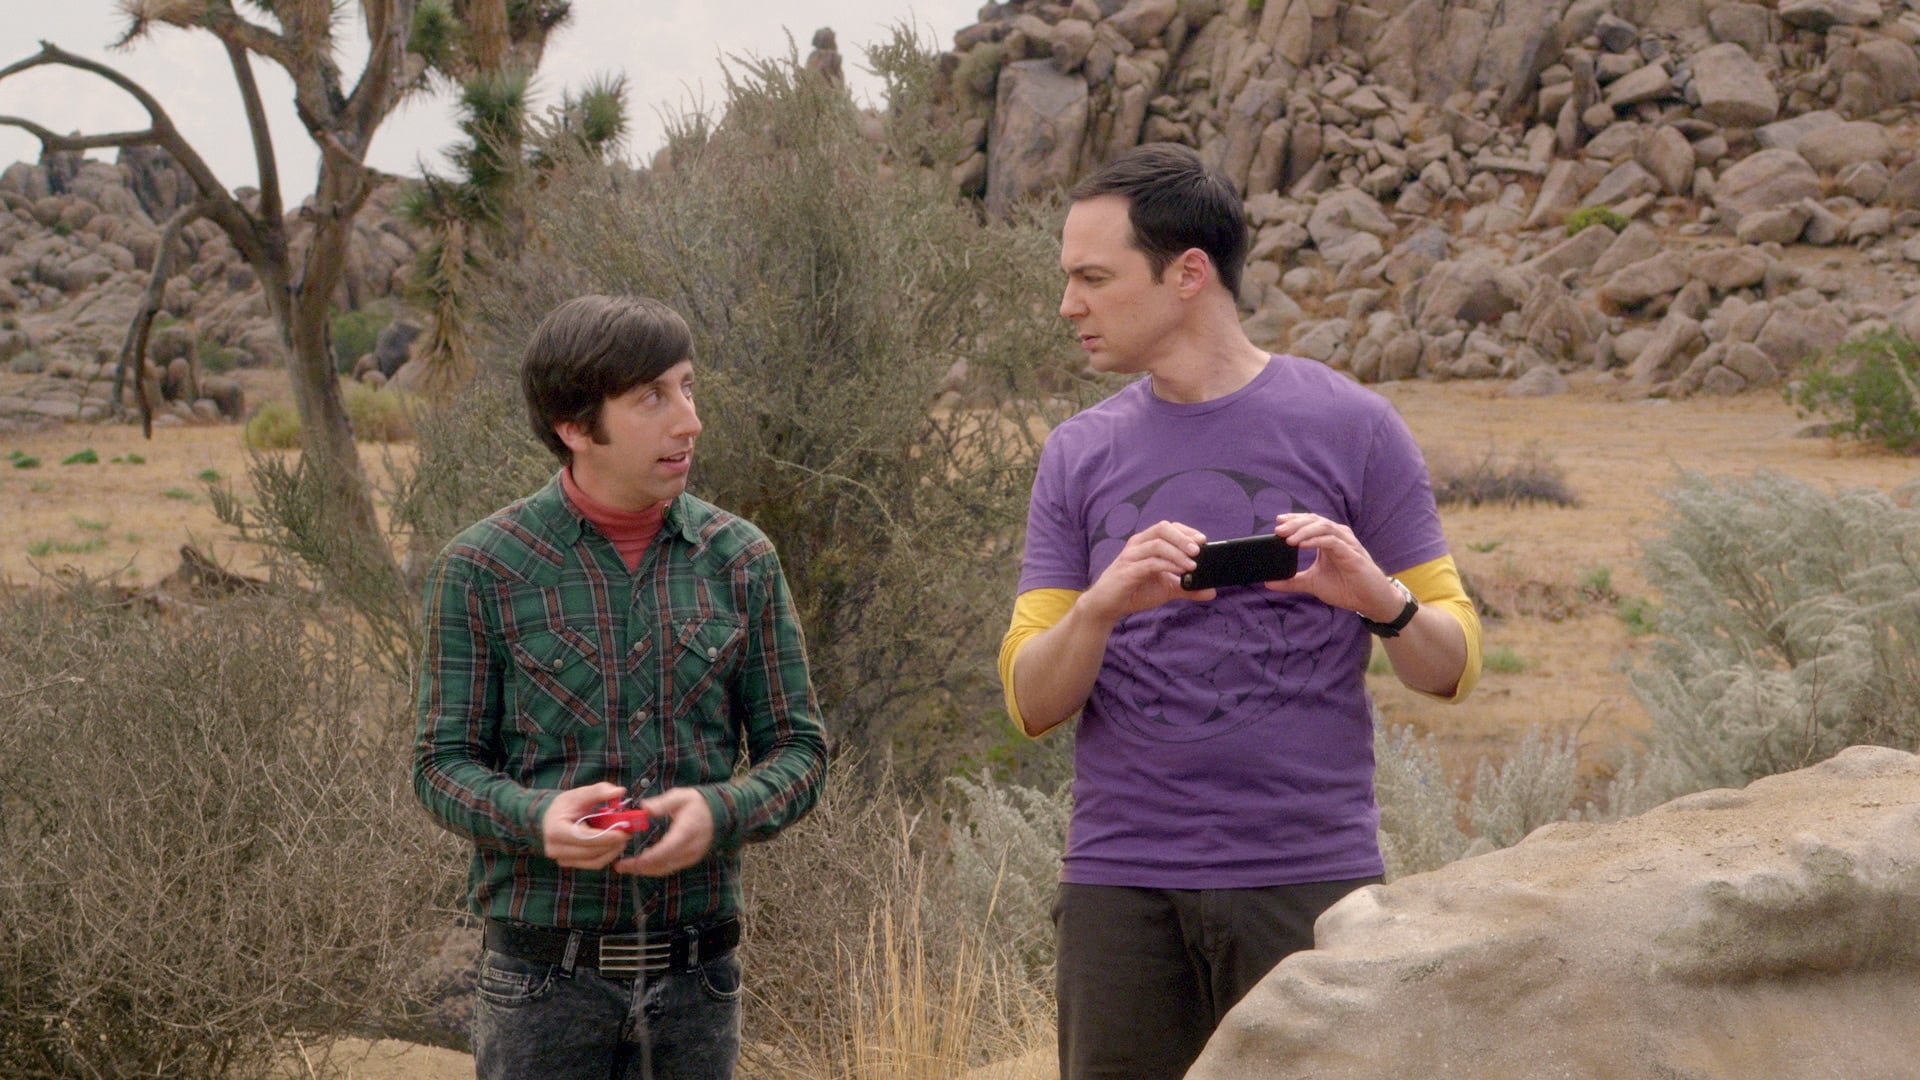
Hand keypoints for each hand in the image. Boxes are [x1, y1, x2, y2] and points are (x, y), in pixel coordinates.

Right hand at [540, 782, 632, 869]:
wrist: (552, 818)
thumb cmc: (567, 805)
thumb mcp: (581, 794)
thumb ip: (600, 791)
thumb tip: (620, 791)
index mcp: (555, 830)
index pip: (584, 837)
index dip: (606, 836)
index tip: (624, 832)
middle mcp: (555, 849)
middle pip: (591, 851)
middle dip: (612, 843)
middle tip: (628, 833)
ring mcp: (562, 859)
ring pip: (594, 861)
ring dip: (612, 851)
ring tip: (623, 838)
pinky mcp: (570, 864)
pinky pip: (594, 864)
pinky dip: (607, 855)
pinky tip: (615, 845)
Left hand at [615, 787, 715, 876]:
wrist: (720, 814)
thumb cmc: (697, 804)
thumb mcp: (680, 796)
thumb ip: (662, 803)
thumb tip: (643, 807)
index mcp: (686, 831)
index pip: (666, 849)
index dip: (648, 857)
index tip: (631, 860)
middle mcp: (690, 848)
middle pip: (663, 864)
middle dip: (640, 867)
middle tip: (620, 866)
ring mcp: (691, 856)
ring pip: (665, 869)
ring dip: (645, 870)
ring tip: (627, 866)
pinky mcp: (690, 860)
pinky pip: (670, 868)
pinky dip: (655, 868)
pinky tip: (642, 863)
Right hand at [1081, 520, 1214, 623]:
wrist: (1107, 605)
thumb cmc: (1134, 591)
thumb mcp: (1166, 589)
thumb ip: (1187, 588)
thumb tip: (1211, 591)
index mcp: (1146, 542)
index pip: (1169, 527)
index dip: (1187, 531)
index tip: (1203, 541)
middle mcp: (1138, 544)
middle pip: (1162, 528)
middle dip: (1183, 538)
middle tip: (1199, 550)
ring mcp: (1131, 556)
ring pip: (1157, 544)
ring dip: (1178, 553)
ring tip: (1192, 565)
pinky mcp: (1127, 571)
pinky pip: (1150, 563)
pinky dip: (1167, 566)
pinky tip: (1179, 572)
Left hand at [1266, 513, 1402, 619]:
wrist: (1370, 601)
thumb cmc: (1346, 588)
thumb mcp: (1313, 583)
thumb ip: (1292, 581)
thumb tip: (1268, 582)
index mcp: (1329, 540)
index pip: (1310, 522)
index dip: (1294, 520)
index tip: (1277, 523)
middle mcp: (1338, 537)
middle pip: (1315, 521)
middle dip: (1295, 523)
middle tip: (1278, 530)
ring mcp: (1346, 544)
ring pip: (1323, 527)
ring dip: (1304, 531)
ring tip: (1288, 539)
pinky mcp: (1352, 554)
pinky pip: (1332, 541)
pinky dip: (1316, 541)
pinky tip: (1303, 545)